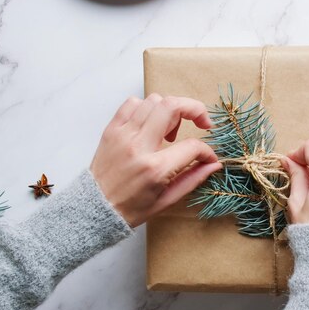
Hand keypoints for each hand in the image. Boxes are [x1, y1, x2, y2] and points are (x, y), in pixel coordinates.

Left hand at [90, 94, 221, 227]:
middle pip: (172, 106)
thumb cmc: (131, 208)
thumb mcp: (167, 200)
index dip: (207, 150)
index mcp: (155, 169)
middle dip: (195, 109)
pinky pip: (132, 103)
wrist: (94, 208)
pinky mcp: (111, 129)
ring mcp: (123, 134)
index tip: (208, 156)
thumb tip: (213, 163)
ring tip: (169, 130)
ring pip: (154, 100)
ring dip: (170, 110)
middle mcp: (139, 146)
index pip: (192, 146)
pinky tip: (150, 124)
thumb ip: (193, 178)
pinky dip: (147, 107)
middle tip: (200, 123)